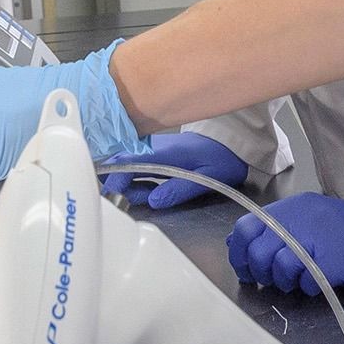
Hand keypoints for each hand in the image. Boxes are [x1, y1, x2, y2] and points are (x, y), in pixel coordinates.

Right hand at [101, 131, 251, 210]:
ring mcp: (149, 149)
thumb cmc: (219, 159)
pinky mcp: (151, 153)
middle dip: (116, 182)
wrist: (228, 142)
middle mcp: (151, 148)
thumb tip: (152, 201)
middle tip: (131, 200)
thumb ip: (178, 189)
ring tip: (148, 195)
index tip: (115, 197)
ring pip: (122, 164)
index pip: (127, 161)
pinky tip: (149, 190)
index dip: (116, 180)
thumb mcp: (205, 178)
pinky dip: (133, 180)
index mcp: (162, 152)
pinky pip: (132, 165)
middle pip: (117, 161)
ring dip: (126, 184)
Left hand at [228, 192, 343, 297]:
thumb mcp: (315, 224)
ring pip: (278, 266)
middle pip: (258, 250)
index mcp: (295, 207)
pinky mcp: (334, 259)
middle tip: (276, 280)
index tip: (245, 271)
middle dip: (261, 272)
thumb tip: (243, 248)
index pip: (247, 227)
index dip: (239, 253)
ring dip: (286, 282)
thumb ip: (282, 231)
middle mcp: (302, 217)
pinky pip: (305, 281)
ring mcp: (318, 236)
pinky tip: (322, 283)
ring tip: (302, 281)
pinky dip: (309, 288)